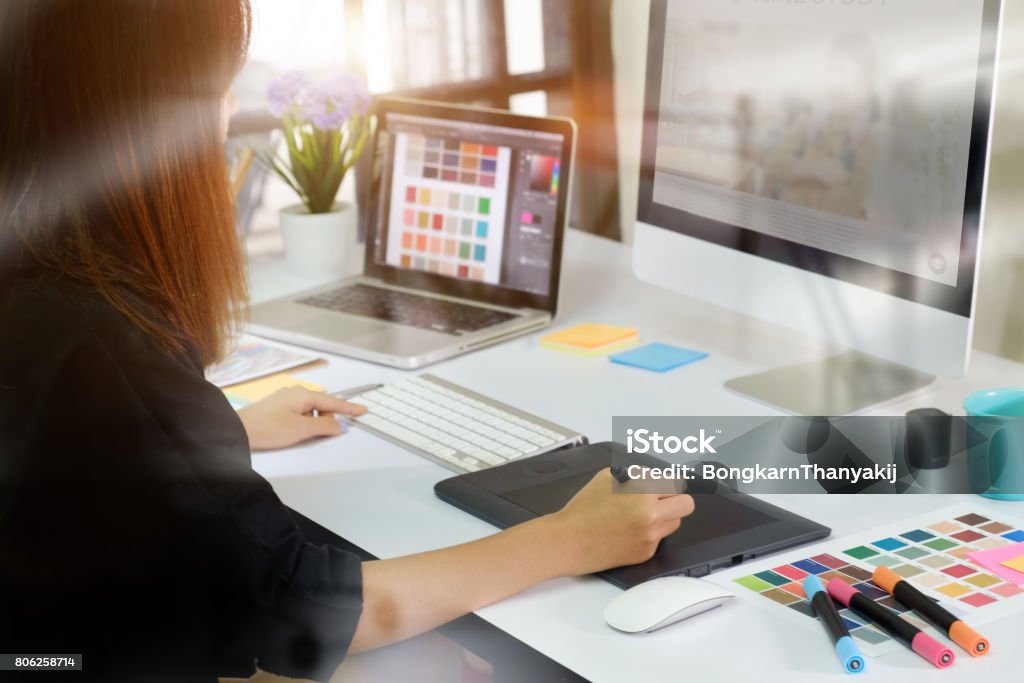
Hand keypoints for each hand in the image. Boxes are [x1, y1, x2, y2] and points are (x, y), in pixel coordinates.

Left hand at [236, 387, 367, 450]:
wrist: (238, 430)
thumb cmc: (269, 428)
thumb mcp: (302, 429)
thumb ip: (324, 426)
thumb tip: (340, 425)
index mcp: (303, 394)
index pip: (333, 401)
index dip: (349, 408)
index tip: (363, 411)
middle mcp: (294, 393)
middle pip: (321, 405)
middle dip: (325, 419)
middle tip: (317, 433)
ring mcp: (284, 399)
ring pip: (309, 411)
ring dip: (312, 422)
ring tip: (300, 434)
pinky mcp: (276, 408)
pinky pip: (299, 413)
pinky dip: (303, 422)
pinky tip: (293, 432)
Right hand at [550, 469, 694, 574]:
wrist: (570, 540)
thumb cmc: (583, 510)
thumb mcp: (606, 477)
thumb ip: (634, 474)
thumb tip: (651, 476)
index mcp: (642, 492)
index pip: (675, 481)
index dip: (668, 481)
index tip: (665, 483)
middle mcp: (651, 515)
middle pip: (686, 504)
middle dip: (675, 498)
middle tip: (662, 498)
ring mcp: (650, 536)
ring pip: (675, 522)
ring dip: (664, 516)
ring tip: (641, 514)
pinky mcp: (646, 553)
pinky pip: (659, 538)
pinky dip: (649, 533)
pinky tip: (629, 530)